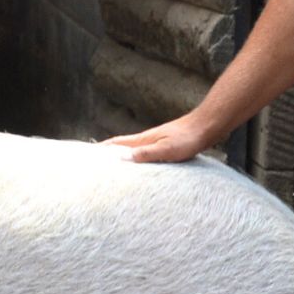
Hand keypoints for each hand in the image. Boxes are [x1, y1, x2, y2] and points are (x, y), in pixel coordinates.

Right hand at [102, 113, 216, 162]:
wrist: (207, 127)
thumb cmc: (189, 139)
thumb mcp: (167, 149)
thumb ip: (147, 154)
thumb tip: (123, 159)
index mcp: (144, 139)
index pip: (116, 143)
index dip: (101, 149)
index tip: (86, 155)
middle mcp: (147, 139)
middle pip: (122, 146)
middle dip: (107, 153)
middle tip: (94, 163)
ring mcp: (156, 141)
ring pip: (133, 150)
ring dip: (121, 156)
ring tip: (113, 167)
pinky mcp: (166, 145)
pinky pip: (145, 154)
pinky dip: (137, 159)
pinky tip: (140, 166)